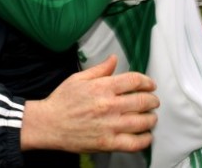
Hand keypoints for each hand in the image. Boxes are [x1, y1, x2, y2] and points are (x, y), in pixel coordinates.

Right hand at [21, 56, 158, 152]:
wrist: (48, 124)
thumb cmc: (61, 100)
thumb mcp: (78, 78)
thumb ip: (100, 69)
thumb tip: (114, 59)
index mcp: (102, 87)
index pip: (134, 81)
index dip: (147, 81)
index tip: (150, 85)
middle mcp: (109, 106)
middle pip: (142, 101)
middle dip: (152, 100)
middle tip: (153, 101)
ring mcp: (110, 125)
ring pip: (142, 121)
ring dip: (151, 118)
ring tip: (151, 117)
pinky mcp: (108, 143)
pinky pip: (134, 143)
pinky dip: (145, 139)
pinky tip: (146, 136)